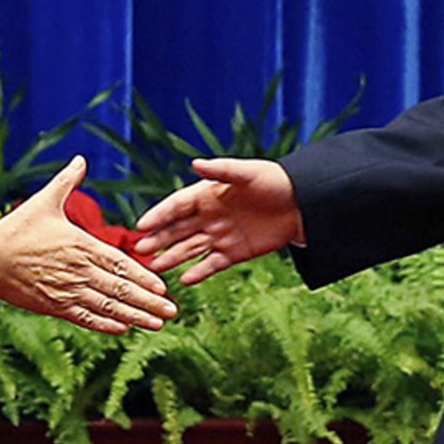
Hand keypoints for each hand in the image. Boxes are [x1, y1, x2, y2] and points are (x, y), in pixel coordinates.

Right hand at [0, 156, 176, 333]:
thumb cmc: (17, 228)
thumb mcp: (45, 200)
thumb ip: (67, 182)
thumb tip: (81, 159)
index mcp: (81, 245)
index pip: (120, 264)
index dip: (143, 277)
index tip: (163, 287)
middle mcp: (78, 271)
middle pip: (120, 290)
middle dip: (148, 302)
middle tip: (171, 311)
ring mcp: (67, 291)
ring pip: (107, 307)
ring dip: (134, 316)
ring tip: (156, 323)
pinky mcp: (53, 306)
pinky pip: (85, 318)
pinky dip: (105, 325)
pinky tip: (122, 329)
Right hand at [133, 157, 303, 284]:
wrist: (303, 205)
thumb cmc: (274, 182)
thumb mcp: (248, 173)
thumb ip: (221, 170)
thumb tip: (195, 163)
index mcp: (208, 194)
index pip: (177, 206)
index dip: (159, 215)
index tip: (141, 225)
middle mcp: (209, 216)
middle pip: (178, 229)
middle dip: (159, 239)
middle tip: (140, 250)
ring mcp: (220, 235)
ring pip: (190, 248)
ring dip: (172, 257)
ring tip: (155, 266)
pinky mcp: (234, 253)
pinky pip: (211, 264)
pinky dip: (199, 272)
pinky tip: (184, 280)